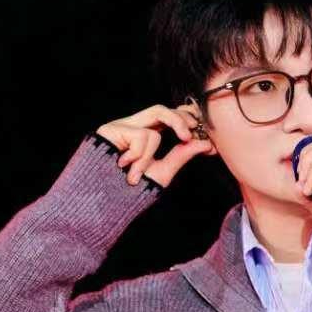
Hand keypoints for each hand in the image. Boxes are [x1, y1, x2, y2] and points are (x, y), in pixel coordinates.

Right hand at [94, 104, 215, 187]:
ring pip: (156, 116)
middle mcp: (133, 127)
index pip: (167, 118)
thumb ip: (182, 155)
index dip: (186, 119)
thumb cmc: (131, 191)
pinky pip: (143, 135)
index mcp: (145, 135)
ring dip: (162, 140)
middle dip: (181, 119)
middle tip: (190, 135)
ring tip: (147, 165)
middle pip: (162, 109)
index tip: (204, 135)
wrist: (106, 202)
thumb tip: (206, 144)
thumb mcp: (163, 171)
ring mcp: (121, 126)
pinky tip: (125, 166)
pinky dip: (140, 156)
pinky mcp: (111, 128)